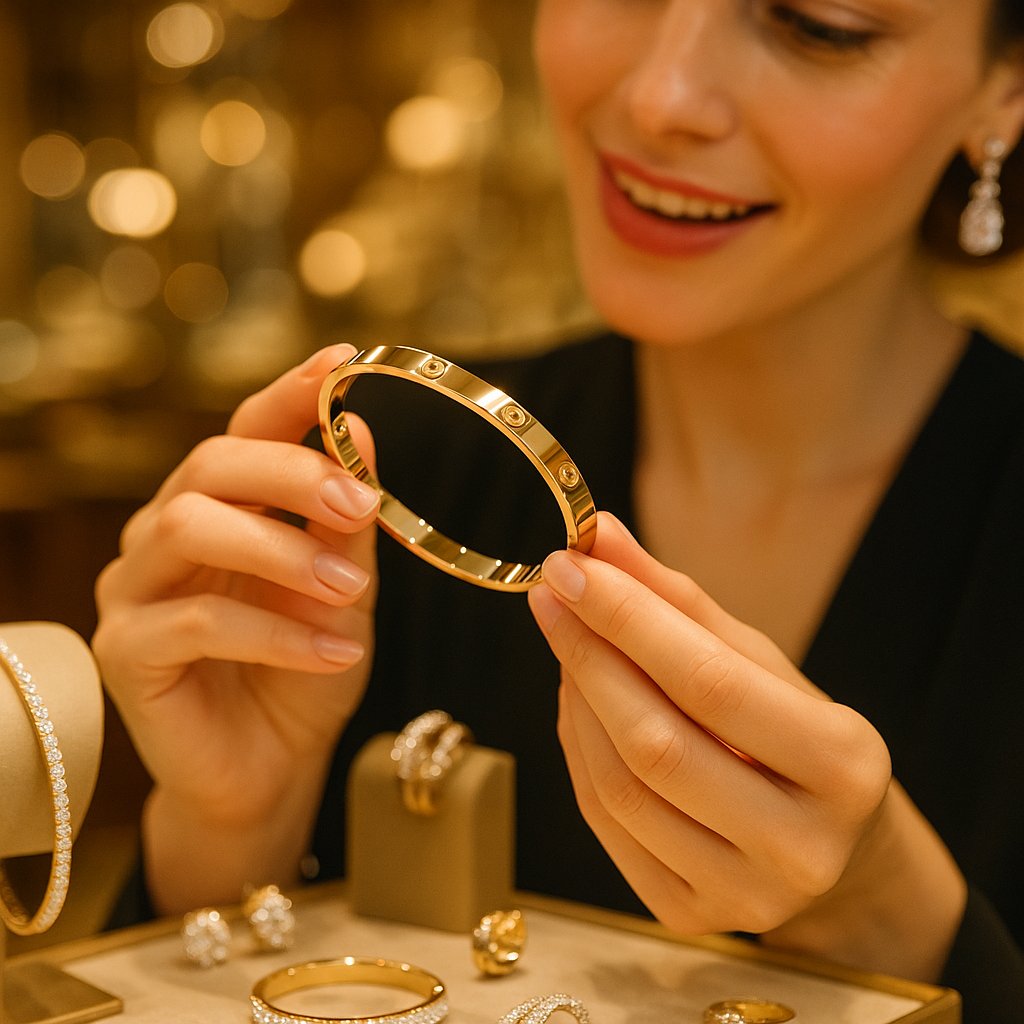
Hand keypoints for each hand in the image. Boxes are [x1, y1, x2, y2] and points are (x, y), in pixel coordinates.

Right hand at [93, 344, 380, 905]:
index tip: (342, 362)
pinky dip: (277, 633)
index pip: (245, 431)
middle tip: (362, 500)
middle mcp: (165, 533)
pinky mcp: (124, 650)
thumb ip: (344, 521)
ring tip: (351, 592)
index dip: (289, 393)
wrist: (271, 768)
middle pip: (208, 465)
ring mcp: (135, 589)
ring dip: (282, 553)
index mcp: (222, 508)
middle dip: (292, 473)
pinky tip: (336, 652)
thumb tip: (359, 431)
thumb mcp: (345, 590)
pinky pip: (195, 621)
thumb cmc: (305, 670)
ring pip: (187, 526)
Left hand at [528, 512, 964, 979]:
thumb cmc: (796, 735)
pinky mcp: (692, 916)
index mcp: (843, 766)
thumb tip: (600, 538)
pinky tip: (576, 701)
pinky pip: (606, 823)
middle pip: (656, 742)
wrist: (831, 846)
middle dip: (588, 655)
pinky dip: (577, 750)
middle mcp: (802, 847)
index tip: (570, 565)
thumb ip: (678, 600)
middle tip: (552, 595)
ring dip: (576, 701)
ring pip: (620, 787)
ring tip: (568, 642)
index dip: (628, 619)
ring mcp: (745, 895)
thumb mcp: (758, 660)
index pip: (710, 682)